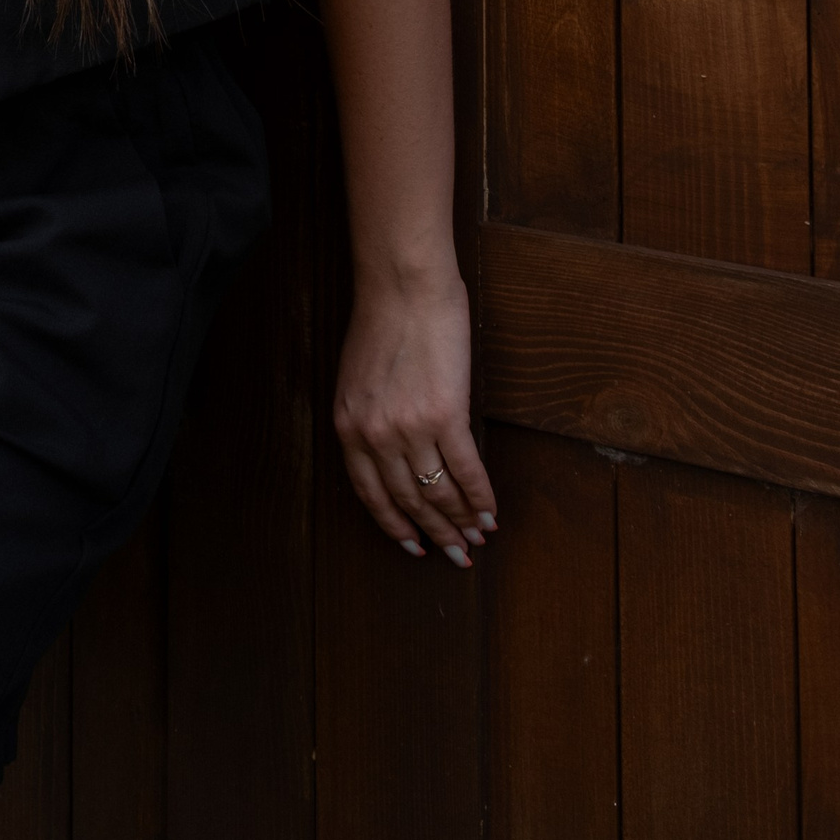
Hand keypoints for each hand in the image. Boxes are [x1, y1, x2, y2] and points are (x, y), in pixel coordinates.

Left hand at [332, 267, 496, 566]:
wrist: (402, 285)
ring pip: (438, 492)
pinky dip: (481, 497)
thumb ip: (371, 417)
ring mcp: (409, 428)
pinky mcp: (444, 415)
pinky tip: (491, 514)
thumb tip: (396, 451)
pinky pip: (466, 470)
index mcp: (348, 427)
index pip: (370, 494)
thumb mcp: (357, 378)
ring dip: (461, 521)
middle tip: (455, 554)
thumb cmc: (383, 320)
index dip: (395, 525)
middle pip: (407, 500)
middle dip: (434, 533)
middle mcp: (374, 436)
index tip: (413, 546)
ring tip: (477, 539)